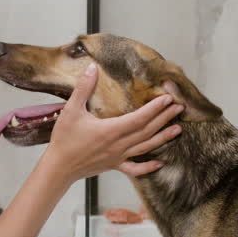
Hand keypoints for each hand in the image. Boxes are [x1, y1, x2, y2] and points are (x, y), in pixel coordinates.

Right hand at [44, 63, 182, 182]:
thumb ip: (83, 88)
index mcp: (110, 130)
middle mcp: (118, 145)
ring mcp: (118, 157)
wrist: (58, 167)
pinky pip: (135, 168)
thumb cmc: (64, 140)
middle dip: (164, 118)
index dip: (155, 108)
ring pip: (145, 147)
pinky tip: (160, 163)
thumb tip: (92, 68)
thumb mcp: (71, 110)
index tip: (167, 98)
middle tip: (179, 108)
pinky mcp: (114, 166)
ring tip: (178, 129)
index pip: (139, 118)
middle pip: (147, 131)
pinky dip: (149, 167)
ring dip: (163, 138)